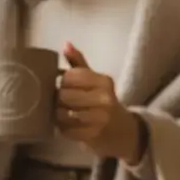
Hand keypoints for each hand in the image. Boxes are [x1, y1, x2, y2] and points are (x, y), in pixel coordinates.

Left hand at [56, 43, 143, 163]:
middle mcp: (104, 98)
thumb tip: (65, 44)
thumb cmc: (103, 102)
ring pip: (63, 113)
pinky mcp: (92, 135)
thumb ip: (79, 63)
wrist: (122, 131)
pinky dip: (62, 128)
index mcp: (103, 81)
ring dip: (58, 114)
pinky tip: (67, 126)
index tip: (64, 86)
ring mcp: (99, 118)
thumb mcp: (95, 81)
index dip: (61, 82)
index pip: (70, 76)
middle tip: (60, 102)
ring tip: (63, 113)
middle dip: (57, 99)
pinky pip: (66, 130)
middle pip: (64, 95)